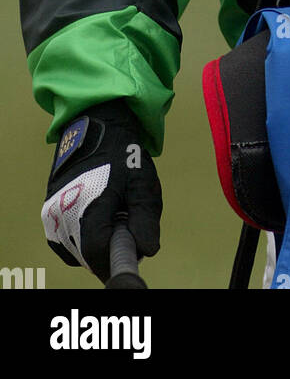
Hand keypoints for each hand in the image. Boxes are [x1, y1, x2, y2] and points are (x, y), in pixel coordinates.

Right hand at [41, 99, 161, 281]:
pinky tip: (96, 217)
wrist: (97, 127)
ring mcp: (51, 213)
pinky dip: (80, 238)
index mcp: (87, 205)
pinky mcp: (47, 212)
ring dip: (93, 244)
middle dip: (108, 248)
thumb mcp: (142, 183)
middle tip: (124, 222)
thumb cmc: (123, 154)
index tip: (131, 250)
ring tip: (110, 214)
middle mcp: (62, 213)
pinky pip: (64, 241)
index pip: (96, 253)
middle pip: (85, 255)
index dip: (116, 257)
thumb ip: (145, 218)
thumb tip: (147, 250)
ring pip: (74, 251)